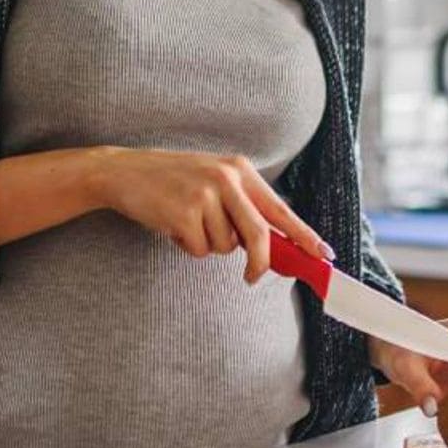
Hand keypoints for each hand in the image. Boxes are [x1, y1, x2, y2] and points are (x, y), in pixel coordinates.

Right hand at [82, 147, 331, 282]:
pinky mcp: (184, 212)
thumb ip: (242, 207)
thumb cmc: (172, 182)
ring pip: (225, 247)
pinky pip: (200, 250)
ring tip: (188, 223)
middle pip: (259, 235)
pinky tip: (174, 226)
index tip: (323, 256)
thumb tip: (273, 246)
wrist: (124, 172)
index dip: (304, 236)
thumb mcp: (213, 182)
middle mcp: (227, 178)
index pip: (280, 210)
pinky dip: (188, 247)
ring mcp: (205, 194)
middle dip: (259, 263)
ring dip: (208, 245)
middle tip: (253, 278)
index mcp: (239, 170)